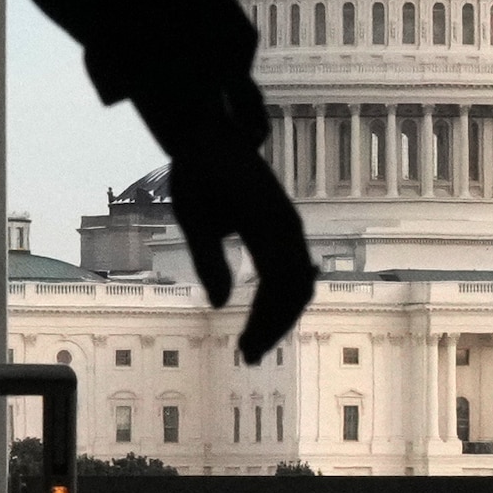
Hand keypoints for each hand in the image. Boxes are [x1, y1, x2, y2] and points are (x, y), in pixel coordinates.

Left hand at [164, 127, 315, 365]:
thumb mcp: (191, 215)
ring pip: (301, 282)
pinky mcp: (286, 229)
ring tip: (254, 345)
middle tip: (247, 357)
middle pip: (296, 288)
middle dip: (275, 326)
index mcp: (265, 218)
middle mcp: (287, 224)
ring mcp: (291, 226)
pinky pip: (295, 271)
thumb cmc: (197, 172)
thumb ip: (206, 257)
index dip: (264, 318)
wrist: (212, 136)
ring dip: (281, 316)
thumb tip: (218, 304)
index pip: (276, 281)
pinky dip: (283, 299)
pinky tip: (266, 319)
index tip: (243, 347)